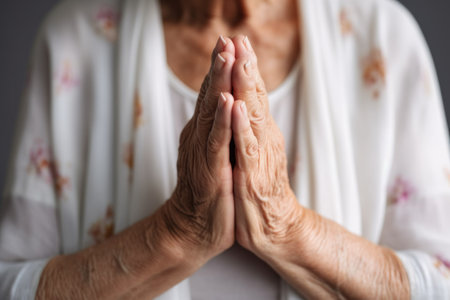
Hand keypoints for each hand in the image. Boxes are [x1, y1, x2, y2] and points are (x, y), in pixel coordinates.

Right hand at [162, 37, 235, 256]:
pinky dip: (221, 120)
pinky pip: (216, 141)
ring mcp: (203, 152)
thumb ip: (215, 131)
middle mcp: (200, 137)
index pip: (212, 94)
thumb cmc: (208, 191)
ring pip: (211, 112)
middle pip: (209, 95)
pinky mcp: (210, 170)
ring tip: (225, 56)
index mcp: (204, 132)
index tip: (230, 42)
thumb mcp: (214, 155)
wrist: (193, 228)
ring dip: (218, 83)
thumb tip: (221, 107)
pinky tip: (225, 100)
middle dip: (219, 65)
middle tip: (226, 38)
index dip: (220, 68)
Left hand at [230, 36, 303, 256]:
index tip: (237, 41)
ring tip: (241, 61)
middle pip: (256, 98)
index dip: (246, 68)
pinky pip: (247, 150)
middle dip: (247, 67)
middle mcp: (263, 140)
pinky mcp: (253, 178)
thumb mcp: (253, 154)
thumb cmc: (260, 189)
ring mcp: (259, 157)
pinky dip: (242, 128)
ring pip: (254, 117)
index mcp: (260, 133)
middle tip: (240, 39)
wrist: (275, 227)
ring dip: (246, 88)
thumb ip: (249, 130)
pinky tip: (237, 108)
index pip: (254, 95)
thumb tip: (241, 104)